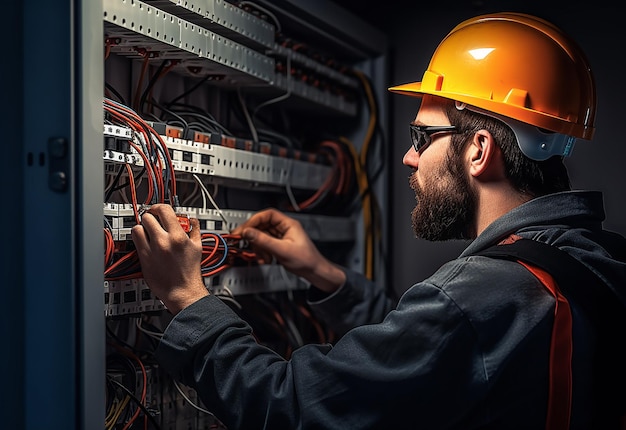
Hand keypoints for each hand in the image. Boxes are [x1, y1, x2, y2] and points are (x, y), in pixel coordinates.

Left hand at [131, 204, 207, 313]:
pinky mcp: (143, 259)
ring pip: (137, 227)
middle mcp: (163, 241)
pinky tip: (146, 242)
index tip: (159, 210)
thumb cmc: (190, 272)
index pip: (164, 210)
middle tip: (154, 221)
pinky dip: (139, 239)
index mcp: (178, 236)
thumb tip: (191, 220)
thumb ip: (195, 229)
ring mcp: (151, 250)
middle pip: (148, 216)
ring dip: (142, 227)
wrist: (182, 290)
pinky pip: (135, 241)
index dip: (159, 207)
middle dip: (151, 217)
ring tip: (148, 232)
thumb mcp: (198, 247)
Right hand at [231, 208, 345, 292]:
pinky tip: (265, 259)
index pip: (267, 215)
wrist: (314, 272)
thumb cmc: (306, 260)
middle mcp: (284, 228)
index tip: (245, 229)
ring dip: (258, 247)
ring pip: (262, 236)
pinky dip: (262, 252)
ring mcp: (281, 237)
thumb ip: (264, 241)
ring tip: (261, 256)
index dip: (254, 220)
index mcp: (288, 224)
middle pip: (262, 225)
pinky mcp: (278, 245)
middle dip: (253, 235)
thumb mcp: (282, 250)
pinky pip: (264, 244)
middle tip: (243, 241)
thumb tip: (248, 232)